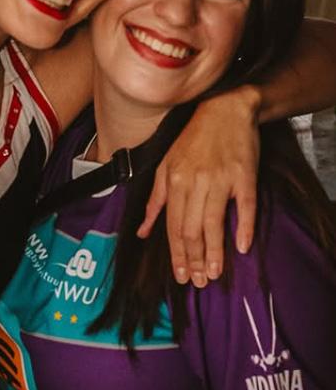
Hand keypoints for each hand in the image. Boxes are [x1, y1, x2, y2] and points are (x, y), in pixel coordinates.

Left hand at [138, 86, 260, 286]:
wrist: (226, 108)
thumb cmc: (194, 138)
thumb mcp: (166, 164)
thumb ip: (155, 199)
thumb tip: (143, 231)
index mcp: (174, 180)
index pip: (172, 225)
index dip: (176, 253)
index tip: (180, 275)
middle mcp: (195, 181)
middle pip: (191, 228)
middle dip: (193, 259)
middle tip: (198, 281)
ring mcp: (221, 179)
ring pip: (214, 222)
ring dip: (214, 252)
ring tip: (214, 273)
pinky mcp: (244, 176)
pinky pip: (245, 206)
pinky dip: (243, 227)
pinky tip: (241, 246)